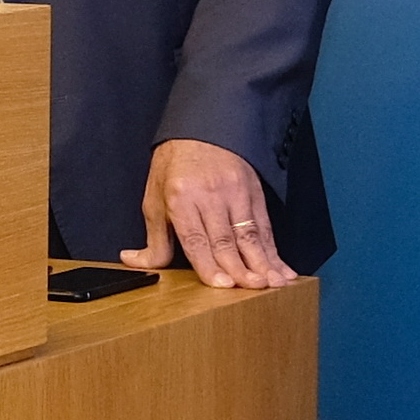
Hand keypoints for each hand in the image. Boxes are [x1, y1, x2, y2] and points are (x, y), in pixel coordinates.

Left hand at [129, 140, 296, 289]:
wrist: (200, 130)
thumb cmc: (174, 168)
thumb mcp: (154, 200)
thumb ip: (153, 239)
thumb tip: (137, 262)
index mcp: (181, 199)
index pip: (196, 239)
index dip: (210, 265)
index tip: (222, 285)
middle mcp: (210, 196)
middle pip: (226, 239)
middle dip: (241, 269)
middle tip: (253, 289)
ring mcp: (235, 193)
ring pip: (250, 235)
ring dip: (263, 263)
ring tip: (273, 284)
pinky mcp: (253, 193)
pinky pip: (265, 227)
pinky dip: (274, 251)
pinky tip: (282, 268)